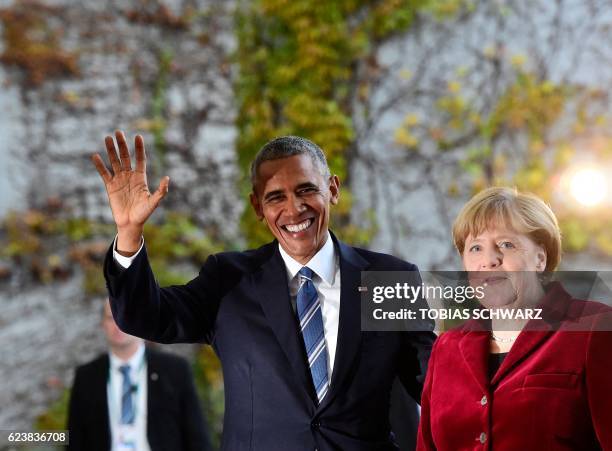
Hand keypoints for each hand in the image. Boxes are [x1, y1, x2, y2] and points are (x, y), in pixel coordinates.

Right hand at [92, 130, 168, 252]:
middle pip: (125, 157)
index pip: (140, 159)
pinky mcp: (110, 187)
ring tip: (107, 138)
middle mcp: (129, 176)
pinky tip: (95, 156)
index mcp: (140, 178)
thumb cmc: (144, 213)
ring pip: (114, 162)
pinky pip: (104, 174)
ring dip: (111, 150)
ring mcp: (119, 180)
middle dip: (122, 145)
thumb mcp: (154, 202)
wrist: (130, 223)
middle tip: (118, 132)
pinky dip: (100, 165)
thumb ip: (161, 191)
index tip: (138, 136)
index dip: (139, 148)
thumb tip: (167, 178)